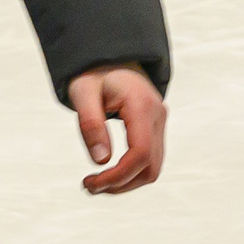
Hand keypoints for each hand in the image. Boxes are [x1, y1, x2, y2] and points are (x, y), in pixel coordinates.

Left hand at [69, 64, 165, 195]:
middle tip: (89, 186)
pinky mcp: (156, 129)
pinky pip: (150, 160)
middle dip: (120, 184)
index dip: (118, 176)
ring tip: (96, 184)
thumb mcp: (83, 93)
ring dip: (126, 182)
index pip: (140, 153)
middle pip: (149, 167)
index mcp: (141, 105)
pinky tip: (109, 174)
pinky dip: (131, 172)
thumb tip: (101, 162)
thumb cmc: (93, 74)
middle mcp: (157, 115)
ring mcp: (160, 123)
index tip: (90, 183)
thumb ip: (90, 124)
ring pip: (153, 168)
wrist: (110, 57)